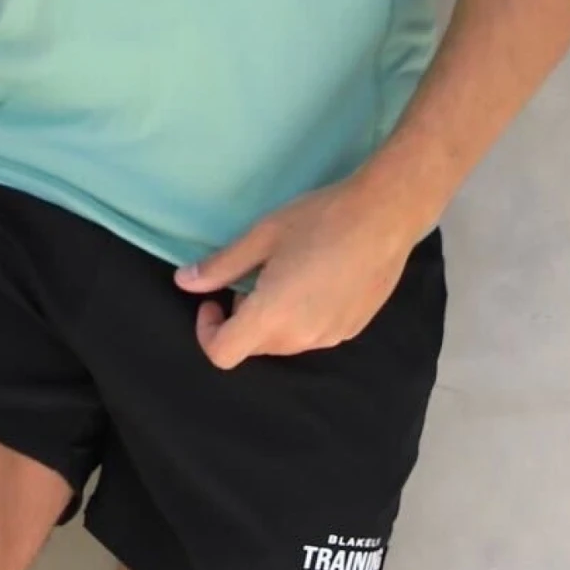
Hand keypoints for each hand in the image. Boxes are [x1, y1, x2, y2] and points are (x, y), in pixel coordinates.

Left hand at [173, 175, 422, 369]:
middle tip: (250, 277)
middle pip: (254, 348)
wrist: (385, 216)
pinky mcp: (351, 330)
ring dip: (271, 319)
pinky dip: (300, 318)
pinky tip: (315, 279)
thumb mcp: (262, 236)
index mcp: (272, 316)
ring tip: (285, 274)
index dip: (208, 331)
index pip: (223, 354)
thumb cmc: (319, 219)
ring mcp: (329, 338)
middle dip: (241, 319)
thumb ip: (221, 266)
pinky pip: (312, 335)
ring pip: (284, 343)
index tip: (215, 298)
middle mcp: (300, 338)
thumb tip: (184, 282)